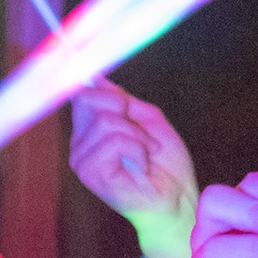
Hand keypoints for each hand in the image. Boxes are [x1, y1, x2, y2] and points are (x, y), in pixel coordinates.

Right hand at [70, 83, 199, 257]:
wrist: (177, 198)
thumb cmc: (165, 164)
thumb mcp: (148, 121)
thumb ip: (123, 100)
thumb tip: (96, 78)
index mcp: (91, 130)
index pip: (81, 94)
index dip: (88, 81)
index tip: (81, 59)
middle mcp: (80, 143)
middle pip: (91, 99)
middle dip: (126, 110)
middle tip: (142, 135)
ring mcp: (81, 159)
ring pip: (107, 121)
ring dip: (138, 136)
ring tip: (145, 154)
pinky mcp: (90, 173)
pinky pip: (115, 140)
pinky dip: (138, 149)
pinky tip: (141, 166)